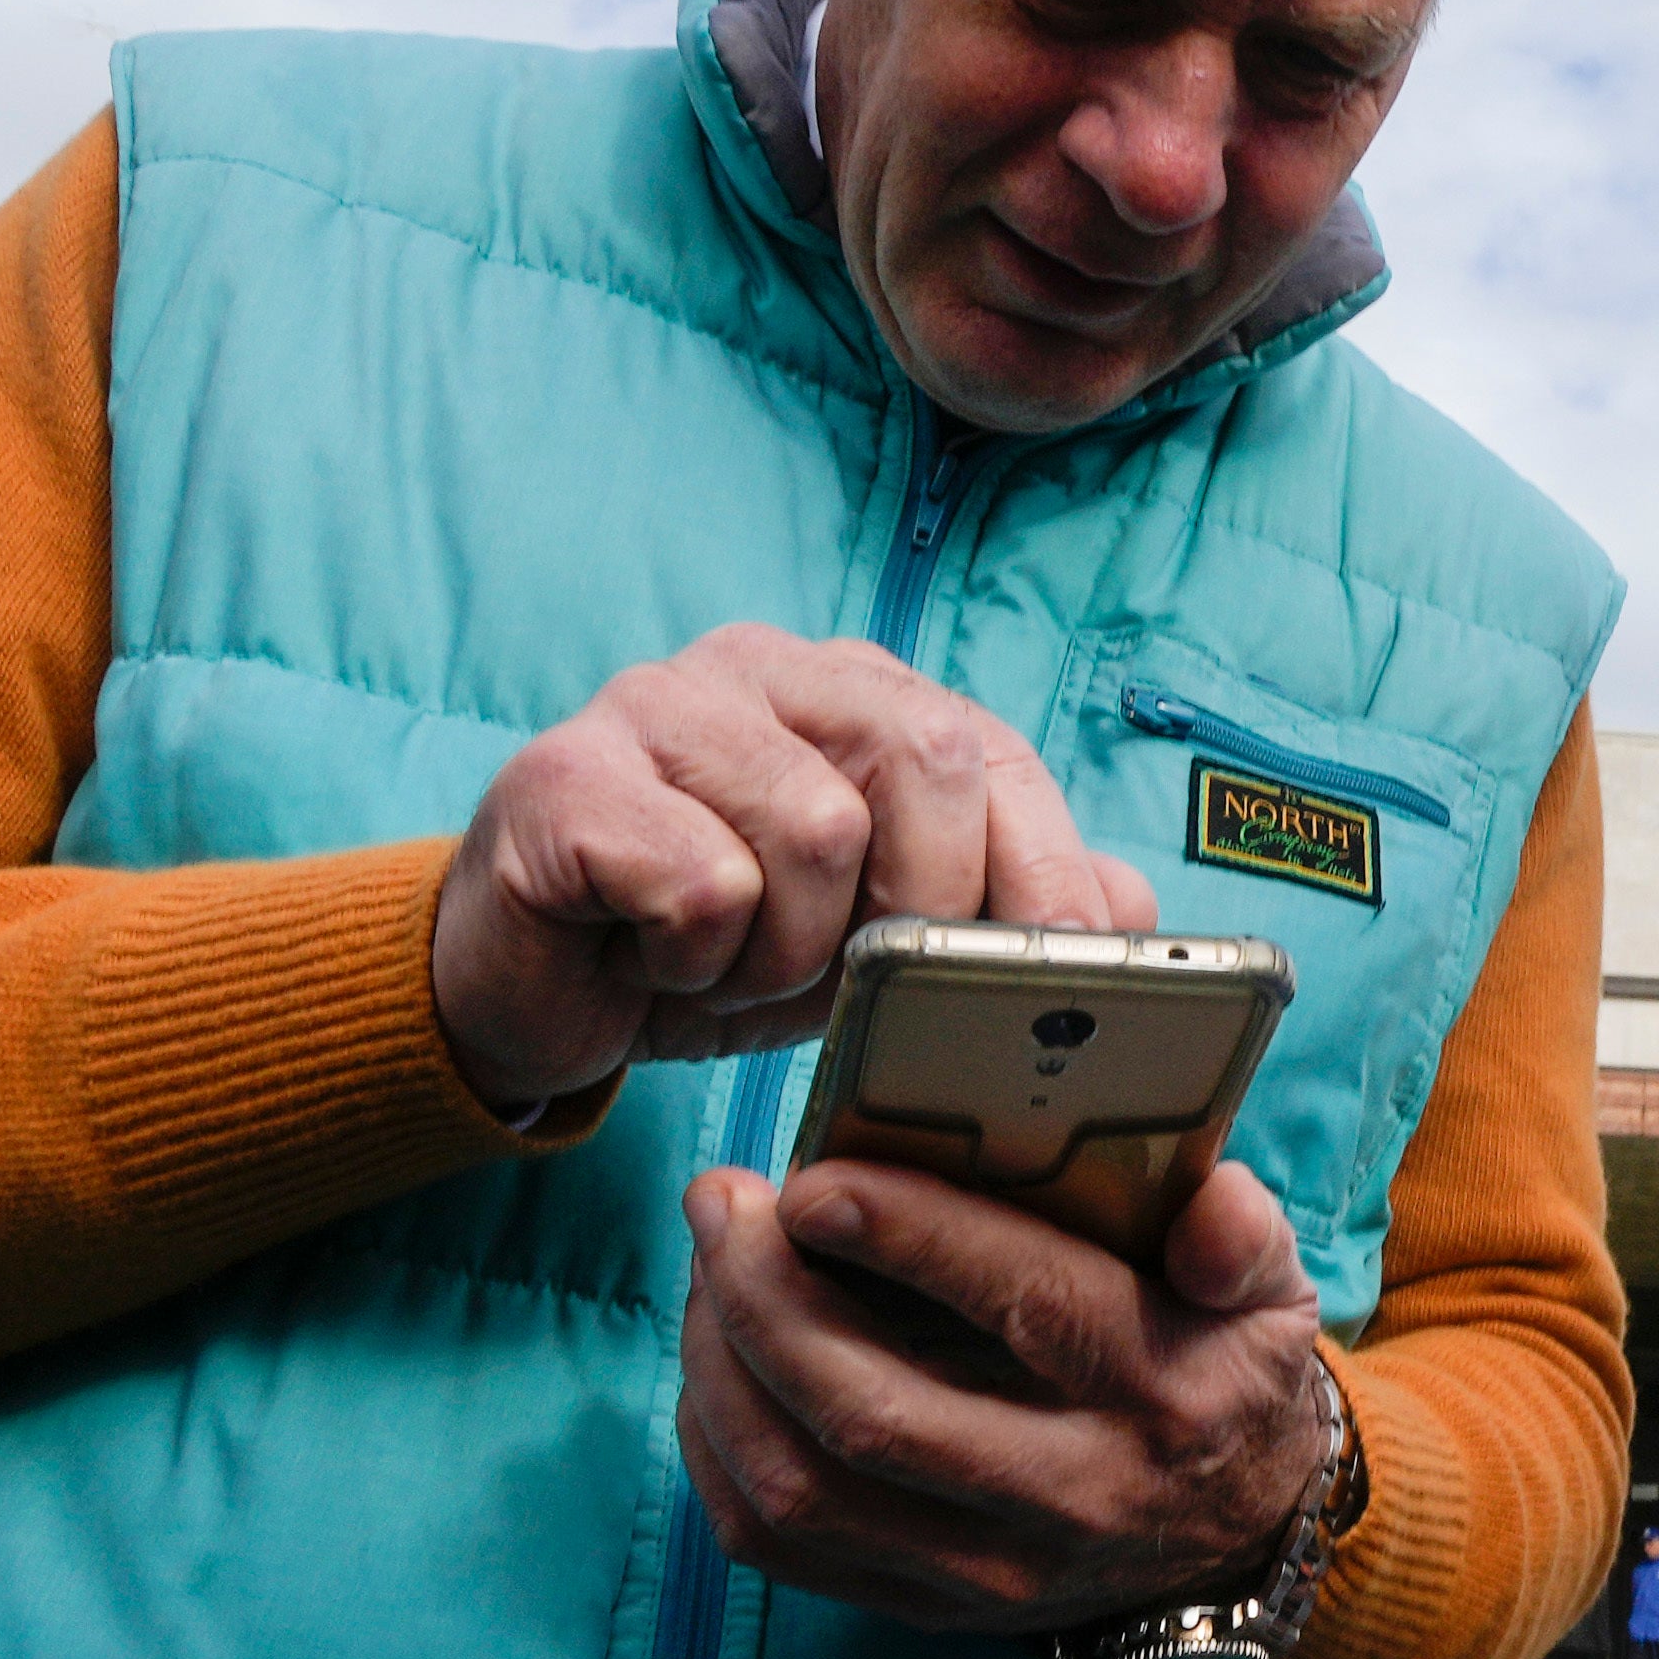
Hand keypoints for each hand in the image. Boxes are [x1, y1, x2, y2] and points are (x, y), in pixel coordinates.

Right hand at [431, 623, 1157, 1109]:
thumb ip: (998, 906)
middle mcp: (764, 666)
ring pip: (817, 828)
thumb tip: (1131, 906)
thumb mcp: (875, 939)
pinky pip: (699, 880)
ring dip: (790, 950)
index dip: (1042, 863)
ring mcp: (656, 702)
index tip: (1069, 964)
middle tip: (859, 978)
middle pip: (923, 754)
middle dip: (925, 901)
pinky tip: (654, 955)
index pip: (991, 749)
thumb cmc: (714, 953)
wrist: (526, 992)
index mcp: (854, 690)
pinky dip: (696, 956)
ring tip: (733, 964)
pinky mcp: (565, 775)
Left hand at [675, 1155, 1329, 1631]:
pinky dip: (718, 1448)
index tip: (815, 1179)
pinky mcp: (928, 1602)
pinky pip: (778, 1544)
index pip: (1026, 1306)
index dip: (910, 1237)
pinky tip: (716, 1360)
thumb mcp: (1269, 1285)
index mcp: (1155, 1387)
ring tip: (710, 1267)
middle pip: (876, 1410)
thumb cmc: (1226, 1366)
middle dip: (766, 1297)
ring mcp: (988, 1565)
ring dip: (724, 1369)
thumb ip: (1242, 1230)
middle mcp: (1070, 1491)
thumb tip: (1209, 1207)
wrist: (1242, 1528)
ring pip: (804, 1487)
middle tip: (722, 1201)